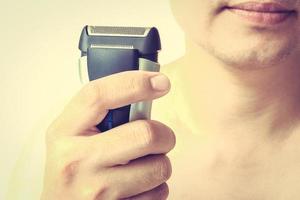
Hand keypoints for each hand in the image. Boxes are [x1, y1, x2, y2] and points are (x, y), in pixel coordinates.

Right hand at [41, 70, 175, 199]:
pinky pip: (159, 193)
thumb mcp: (72, 135)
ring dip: (159, 163)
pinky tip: (138, 187)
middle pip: (145, 134)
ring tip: (141, 165)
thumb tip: (145, 94)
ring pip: (159, 166)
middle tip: (159, 137)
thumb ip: (101, 113)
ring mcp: (96, 191)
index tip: (160, 82)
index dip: (135, 82)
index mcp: (64, 132)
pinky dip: (156, 187)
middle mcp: (76, 161)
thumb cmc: (72, 169)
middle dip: (164, 134)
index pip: (99, 95)